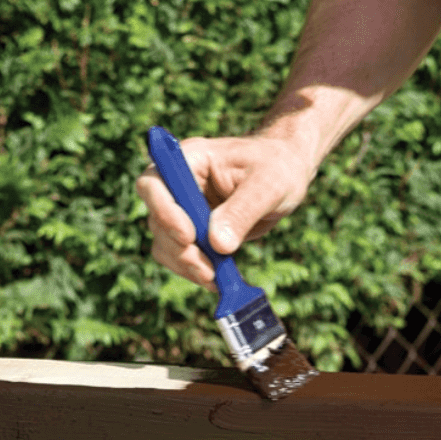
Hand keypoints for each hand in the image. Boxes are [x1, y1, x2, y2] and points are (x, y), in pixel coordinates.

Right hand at [135, 132, 318, 288]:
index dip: (164, 211)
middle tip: (208, 269)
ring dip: (186, 264)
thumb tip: (218, 245)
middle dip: (180, 248)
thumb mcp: (267, 185)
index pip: (154, 183)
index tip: (189, 236)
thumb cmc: (277, 168)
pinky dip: (195, 271)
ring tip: (216, 277)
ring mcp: (184, 209)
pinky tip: (218, 279)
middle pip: (157, 219)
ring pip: (165, 243)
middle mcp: (179, 184)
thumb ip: (241, 211)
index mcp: (190, 160)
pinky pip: (182, 256)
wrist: (287, 175)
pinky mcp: (195, 232)